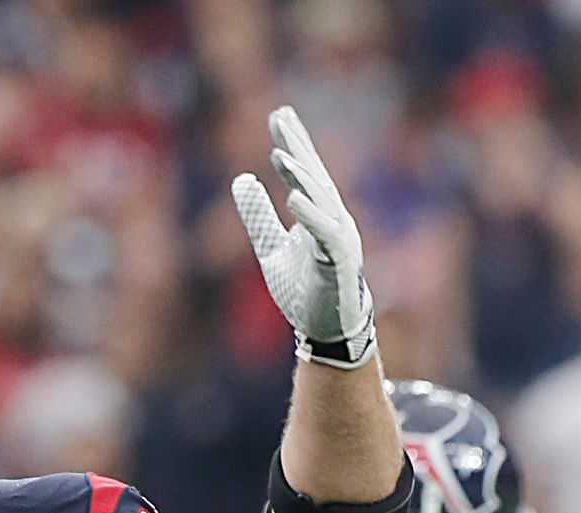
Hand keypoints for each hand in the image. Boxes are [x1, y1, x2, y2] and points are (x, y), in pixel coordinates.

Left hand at [232, 105, 374, 369]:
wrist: (325, 329)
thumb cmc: (304, 289)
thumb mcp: (270, 248)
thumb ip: (258, 216)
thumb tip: (241, 179)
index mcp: (318, 214)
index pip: (303, 171)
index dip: (291, 143)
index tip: (276, 116)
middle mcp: (332, 219)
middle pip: (314, 175)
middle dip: (298, 145)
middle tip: (280, 115)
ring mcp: (339, 238)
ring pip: (321, 200)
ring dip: (301, 177)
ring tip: (280, 153)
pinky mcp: (339, 261)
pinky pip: (326, 234)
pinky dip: (311, 215)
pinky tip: (293, 197)